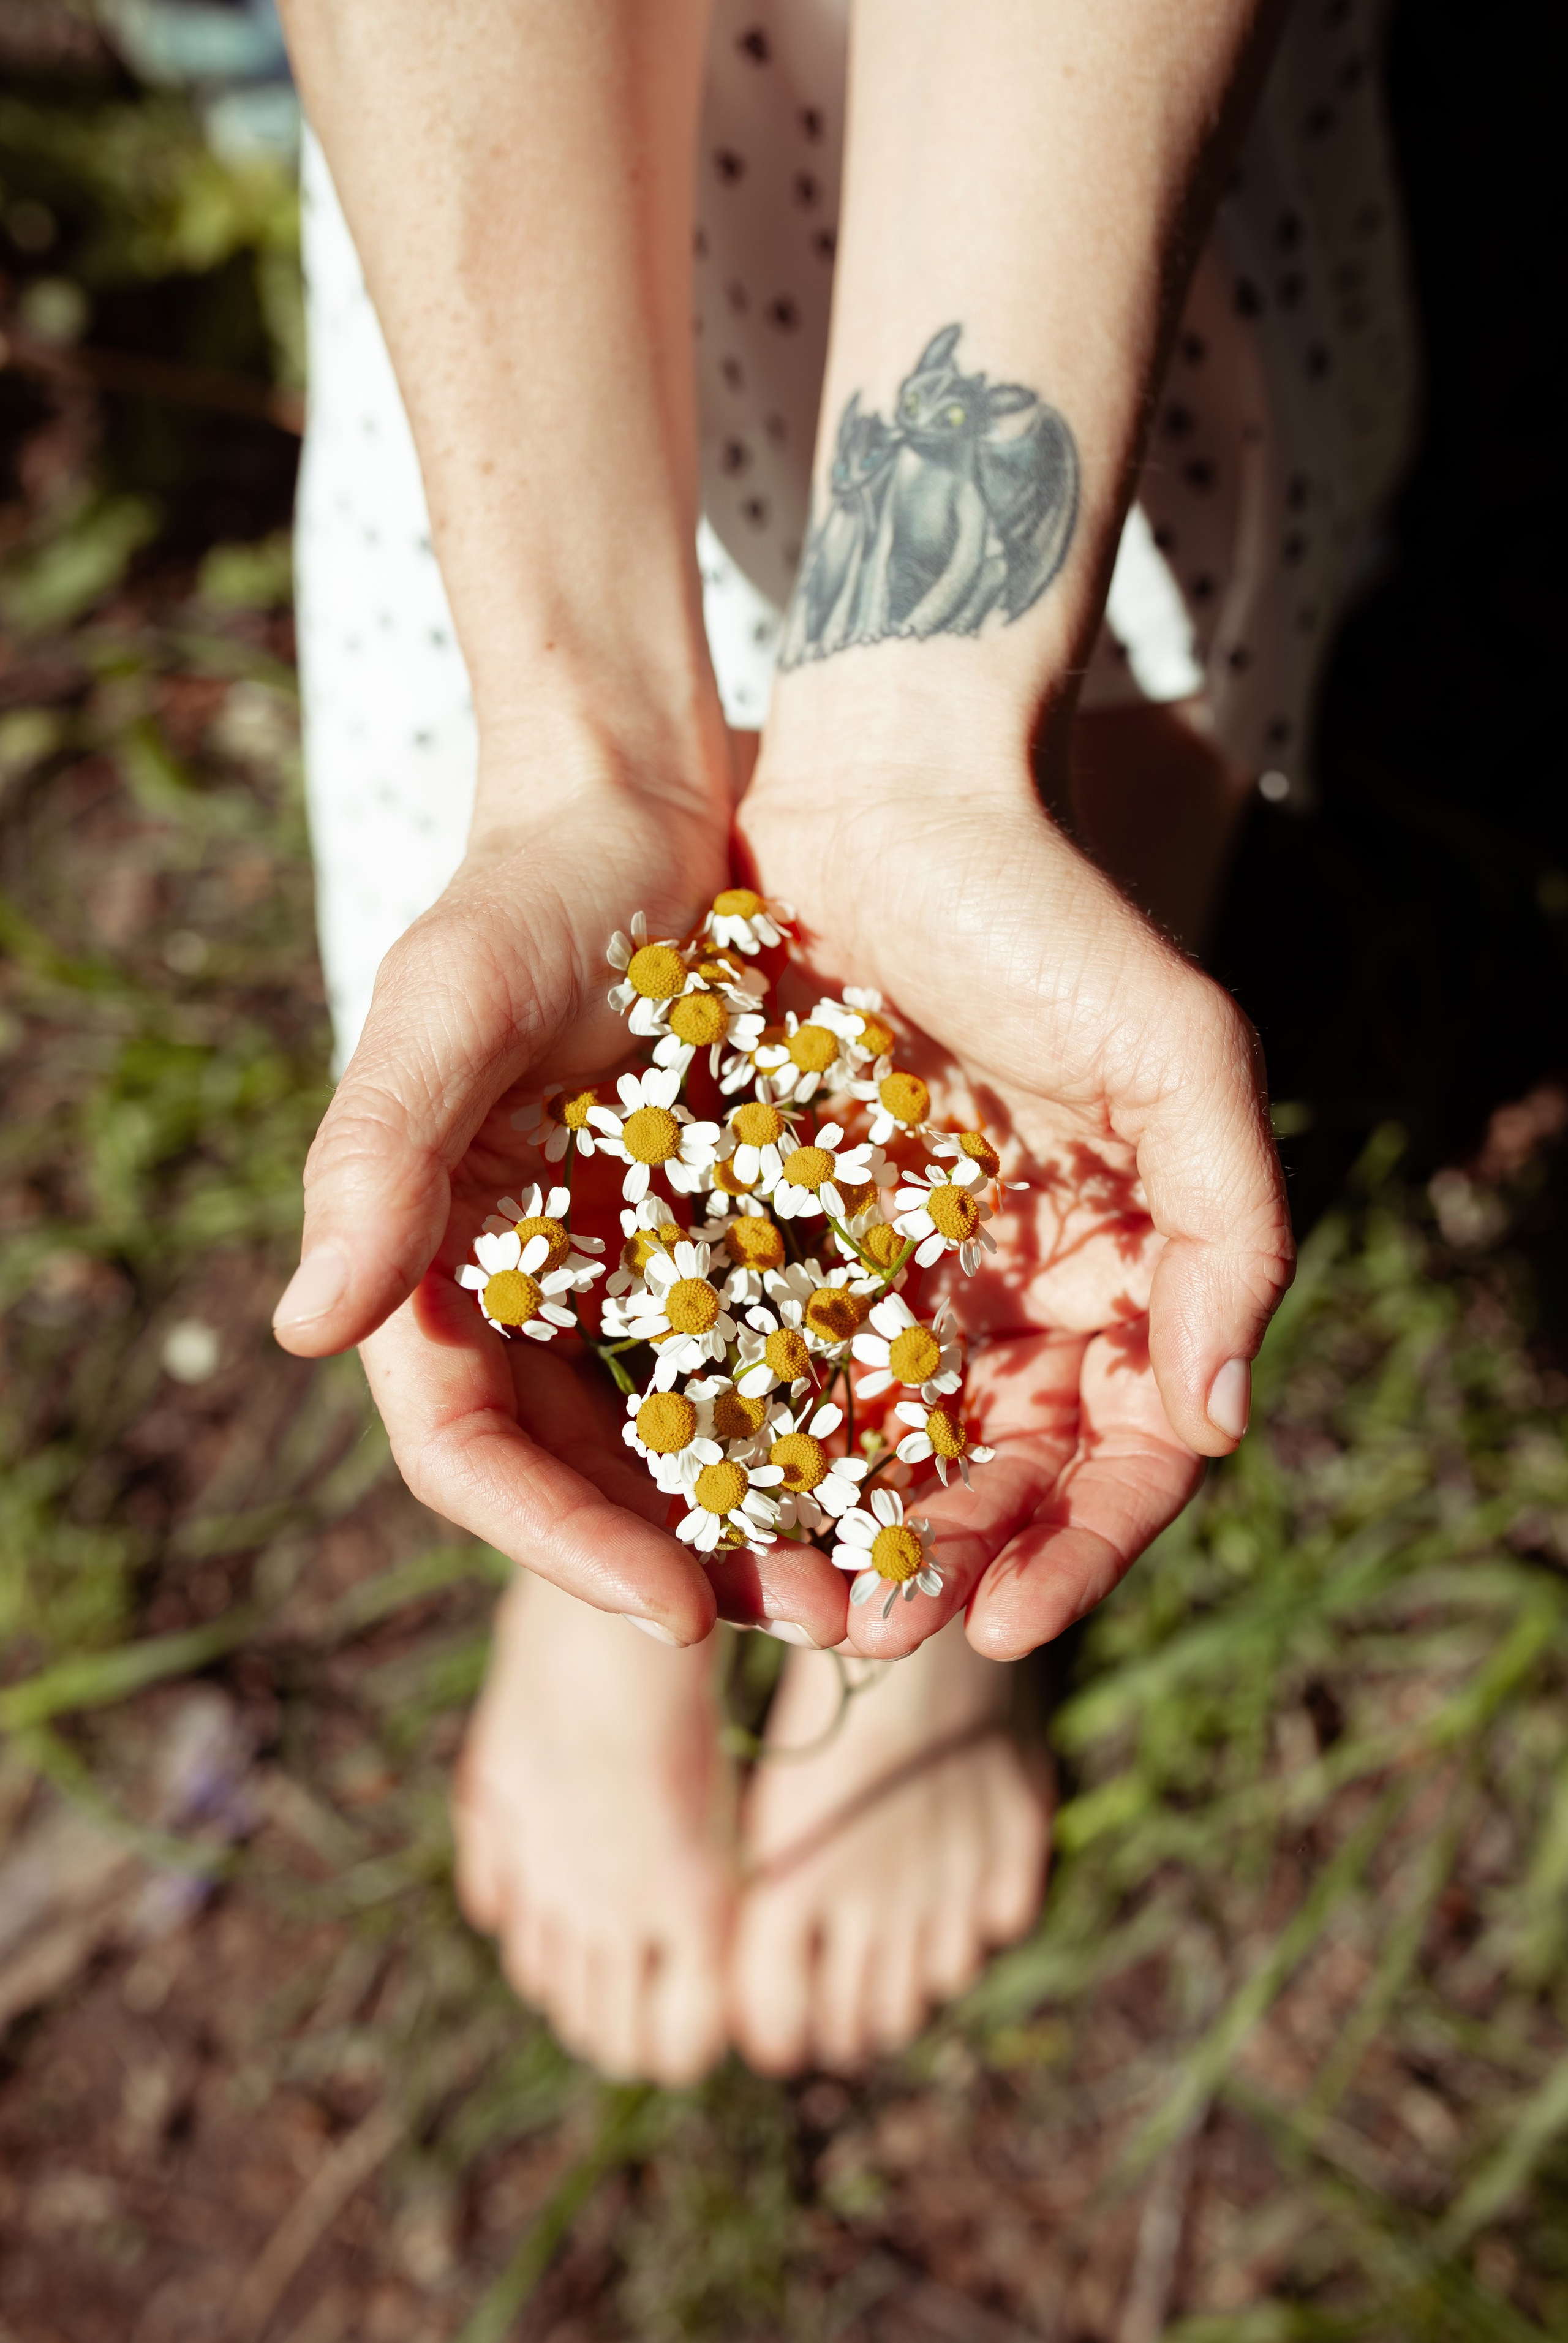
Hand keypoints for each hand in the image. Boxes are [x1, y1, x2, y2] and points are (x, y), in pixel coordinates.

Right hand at [271, 705, 846, 1646]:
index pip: (472, 1452)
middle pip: (592, 1478)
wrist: (641, 817)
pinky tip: (919, 1463)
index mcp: (432, 1272)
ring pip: (693, 1441)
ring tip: (882, 1582)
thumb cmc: (523, 897)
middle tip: (817, 1625)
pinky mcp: (728, 1241)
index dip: (562, 1543)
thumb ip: (373, 1161)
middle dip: (690, 1564)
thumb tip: (302, 1332)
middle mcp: (526, 1299)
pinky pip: (777, 1357)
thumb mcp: (444, 1009)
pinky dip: (833, 1418)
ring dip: (777, 1521)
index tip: (676, 1612)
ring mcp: (630, 1280)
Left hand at [738, 664, 1293, 1659]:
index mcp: (1121, 1269)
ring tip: (792, 1599)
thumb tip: (1220, 1423)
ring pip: (883, 1438)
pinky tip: (715, 1497)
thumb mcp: (1180, 1058)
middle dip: (946, 1560)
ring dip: (844, 1528)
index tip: (1001, 1622)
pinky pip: (777, 1358)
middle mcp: (1016, 1290)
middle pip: (996, 1470)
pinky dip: (758, 1432)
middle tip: (875, 1630)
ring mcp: (902, 1267)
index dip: (1075, 1547)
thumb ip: (1228, 1237)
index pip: (1120, 1450)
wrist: (888, 792)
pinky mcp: (791, 1229)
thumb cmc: (1051, 916)